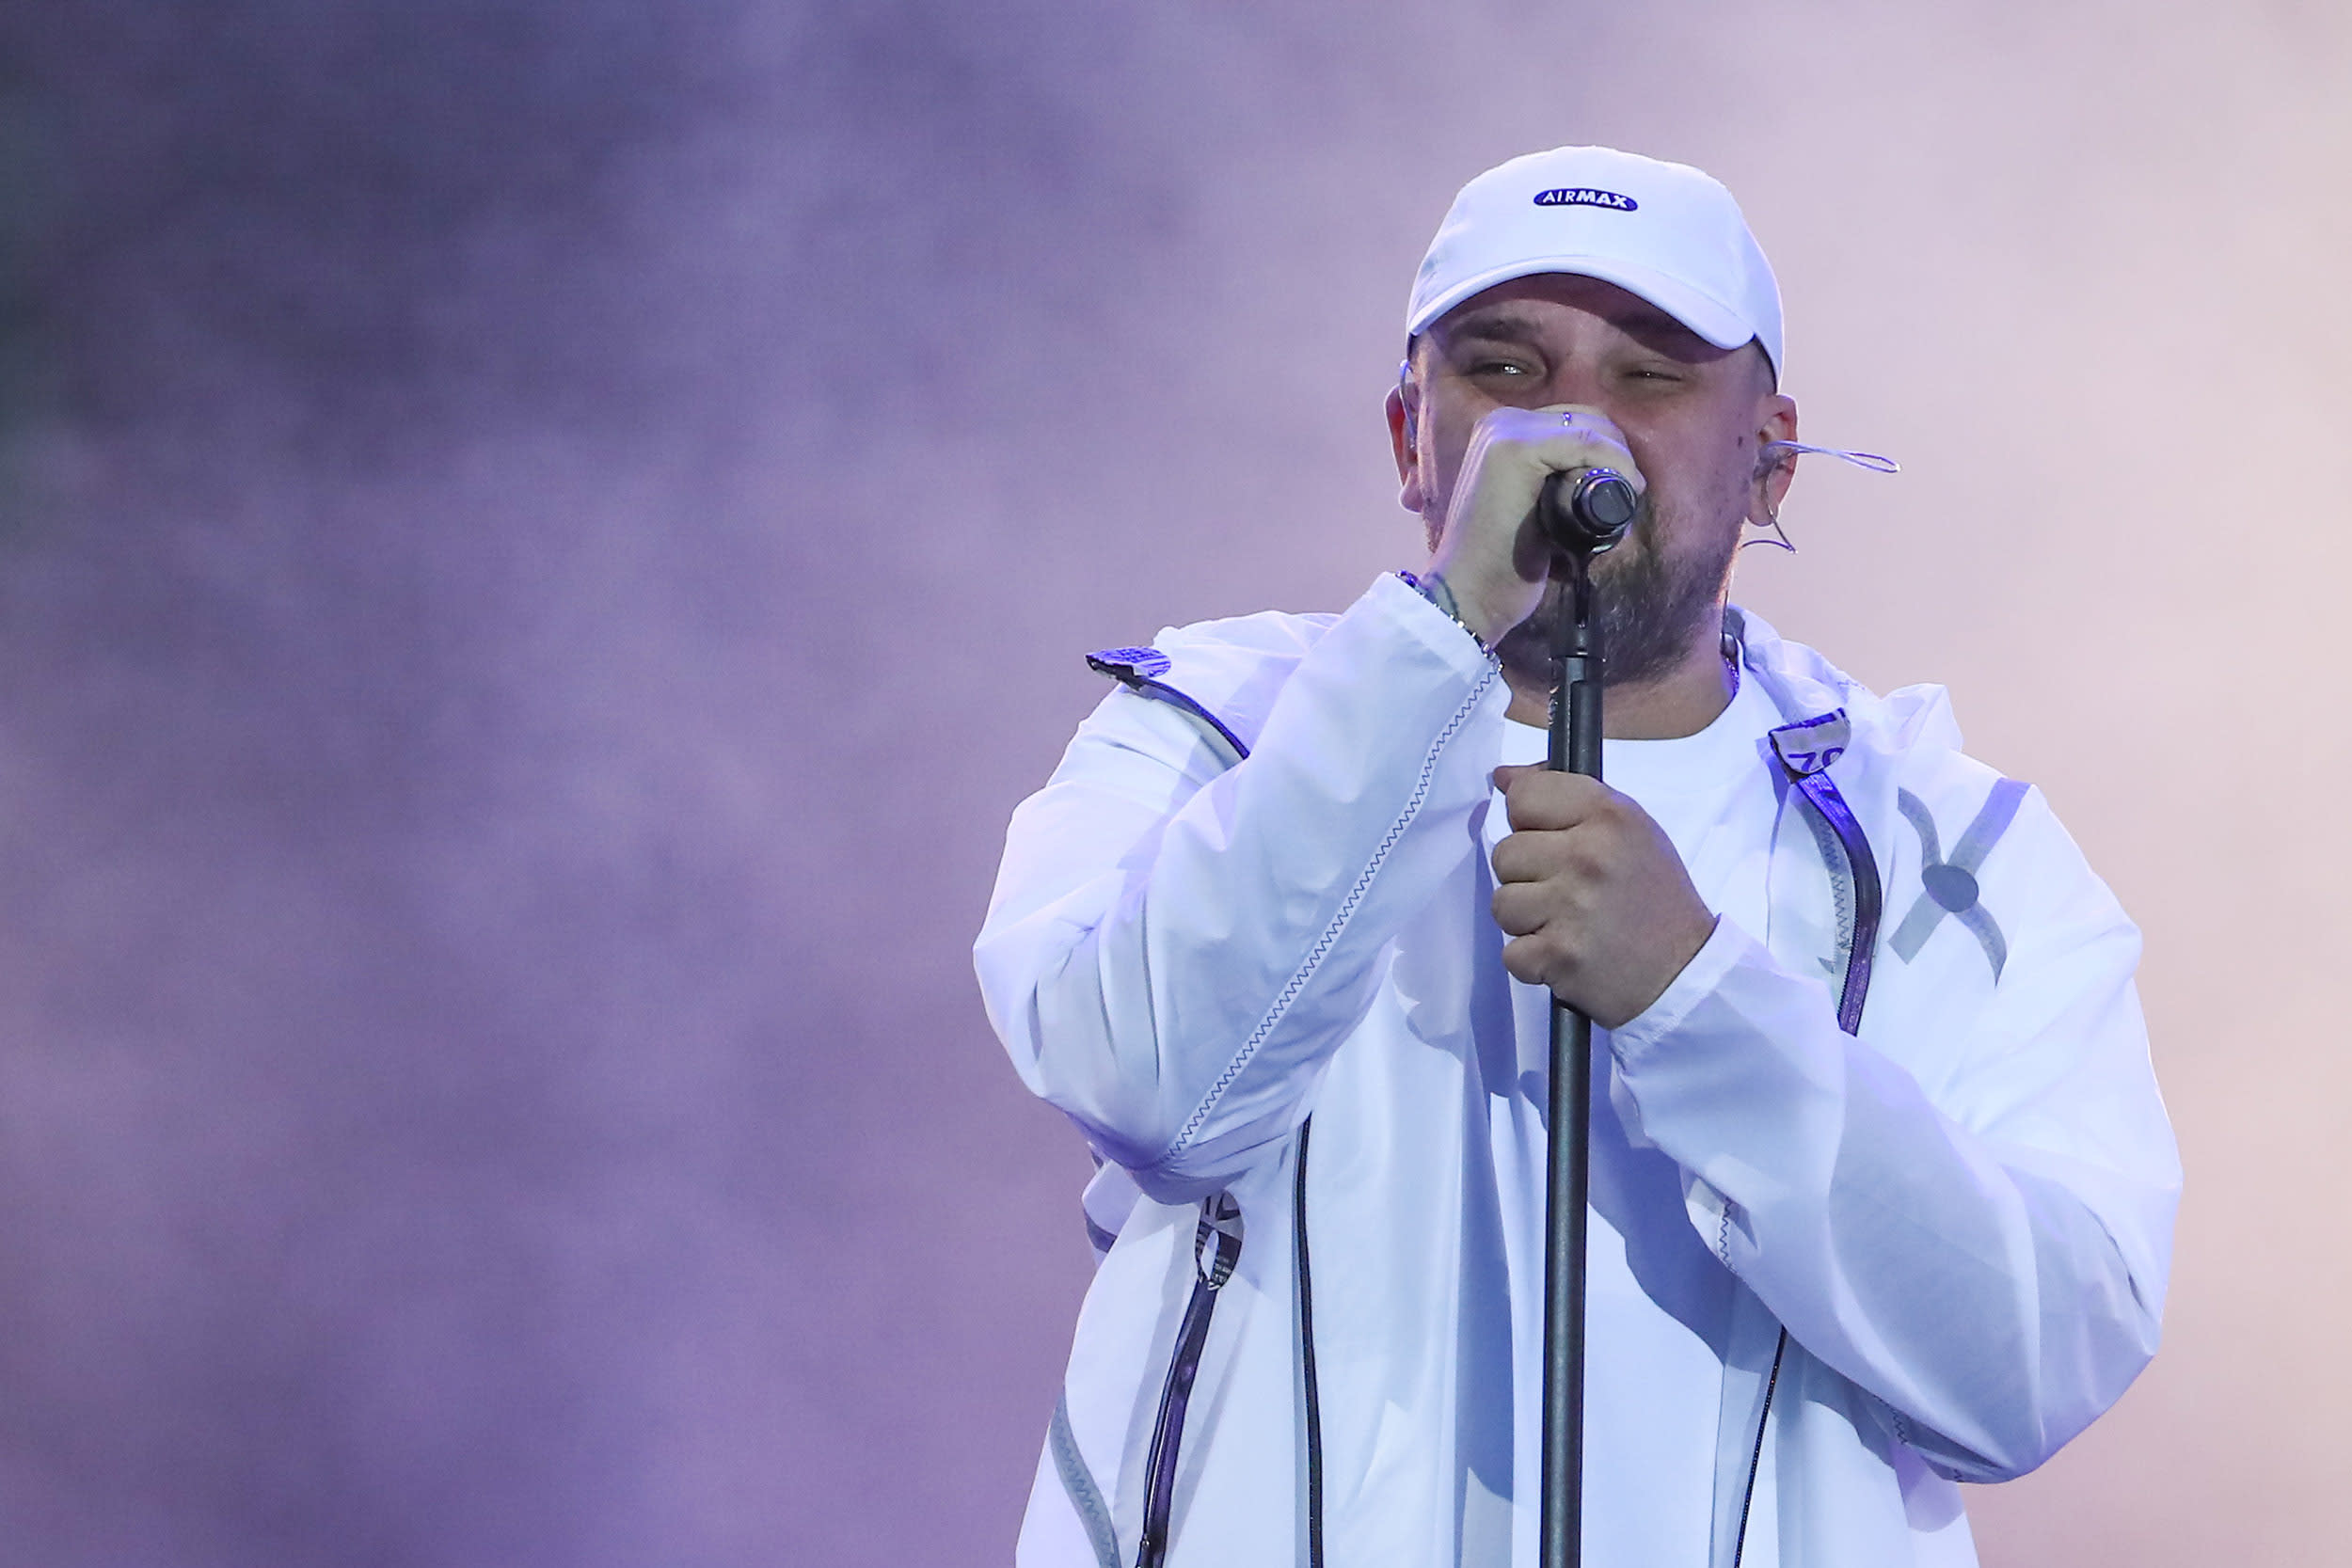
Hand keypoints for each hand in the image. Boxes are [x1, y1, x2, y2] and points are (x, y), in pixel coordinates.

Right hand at [1424, 405, 1642, 644]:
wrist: (1468, 594)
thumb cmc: (1502, 563)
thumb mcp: (1531, 511)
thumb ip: (1553, 487)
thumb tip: (1604, 481)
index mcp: (1501, 432)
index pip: (1576, 422)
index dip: (1612, 452)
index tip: (1629, 492)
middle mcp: (1501, 422)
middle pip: (1587, 420)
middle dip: (1617, 454)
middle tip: (1627, 498)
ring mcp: (1505, 432)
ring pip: (1591, 429)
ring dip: (1619, 461)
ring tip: (1623, 503)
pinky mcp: (1516, 449)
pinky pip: (1585, 443)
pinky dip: (1614, 462)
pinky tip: (1625, 490)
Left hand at [1489, 764, 1717, 1028]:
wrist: (1684, 971)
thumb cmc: (1653, 894)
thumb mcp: (1629, 828)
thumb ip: (1567, 796)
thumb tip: (1503, 778)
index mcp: (1608, 816)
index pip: (1524, 797)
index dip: (1529, 820)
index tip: (1552, 840)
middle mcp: (1587, 856)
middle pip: (1505, 854)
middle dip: (1527, 876)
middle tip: (1567, 892)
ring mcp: (1571, 907)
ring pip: (1501, 904)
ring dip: (1527, 920)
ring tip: (1567, 924)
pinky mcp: (1558, 956)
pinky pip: (1511, 953)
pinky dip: (1533, 961)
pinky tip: (1566, 954)